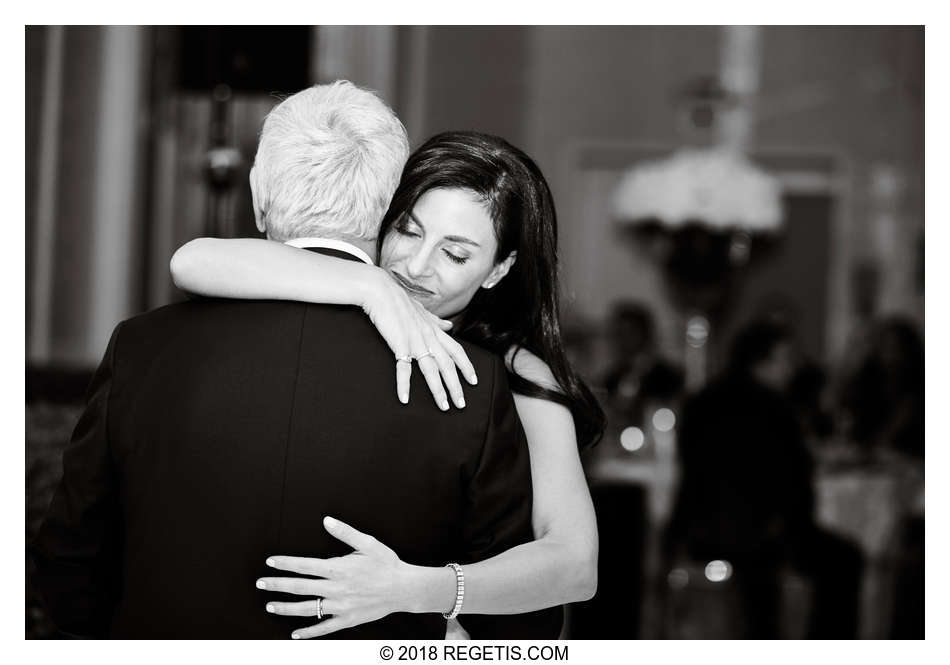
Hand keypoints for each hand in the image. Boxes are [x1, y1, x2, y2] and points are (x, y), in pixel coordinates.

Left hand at [257, 516, 415, 638]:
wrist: (404, 588)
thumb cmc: (386, 564)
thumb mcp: (368, 543)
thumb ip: (345, 533)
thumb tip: (327, 521)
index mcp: (339, 568)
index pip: (305, 566)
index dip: (286, 563)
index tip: (270, 562)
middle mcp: (336, 589)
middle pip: (301, 587)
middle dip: (278, 585)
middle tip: (261, 583)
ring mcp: (341, 606)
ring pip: (307, 608)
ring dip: (286, 608)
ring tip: (270, 606)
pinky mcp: (348, 619)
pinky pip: (324, 628)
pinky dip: (309, 632)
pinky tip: (295, 634)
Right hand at [361, 269, 476, 409]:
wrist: (380, 290)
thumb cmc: (398, 300)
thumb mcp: (421, 311)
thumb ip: (436, 321)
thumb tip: (449, 325)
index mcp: (434, 331)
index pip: (457, 351)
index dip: (466, 366)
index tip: (474, 381)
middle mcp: (429, 337)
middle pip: (448, 366)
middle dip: (456, 386)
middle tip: (461, 404)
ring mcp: (415, 341)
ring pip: (431, 370)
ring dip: (438, 390)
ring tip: (444, 406)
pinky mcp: (399, 344)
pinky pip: (403, 368)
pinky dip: (404, 384)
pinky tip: (405, 399)